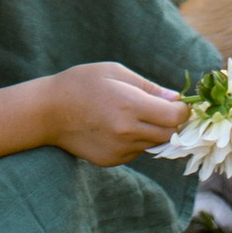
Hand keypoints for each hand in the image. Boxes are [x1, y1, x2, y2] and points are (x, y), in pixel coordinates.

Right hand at [43, 61, 190, 164]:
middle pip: (170, 134)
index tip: (180, 103)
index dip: (183, 110)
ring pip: (154, 143)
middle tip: (164, 109)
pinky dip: (136, 140)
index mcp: (130, 106)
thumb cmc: (82, 83)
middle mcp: (127, 132)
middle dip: (172, 122)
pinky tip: (117, 126)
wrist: (48, 112)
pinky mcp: (112, 160)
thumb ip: (149, 87)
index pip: (175, 117)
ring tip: (133, 114)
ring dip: (153, 130)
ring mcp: (119, 149)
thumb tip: (176, 99)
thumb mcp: (115, 72)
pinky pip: (136, 151)